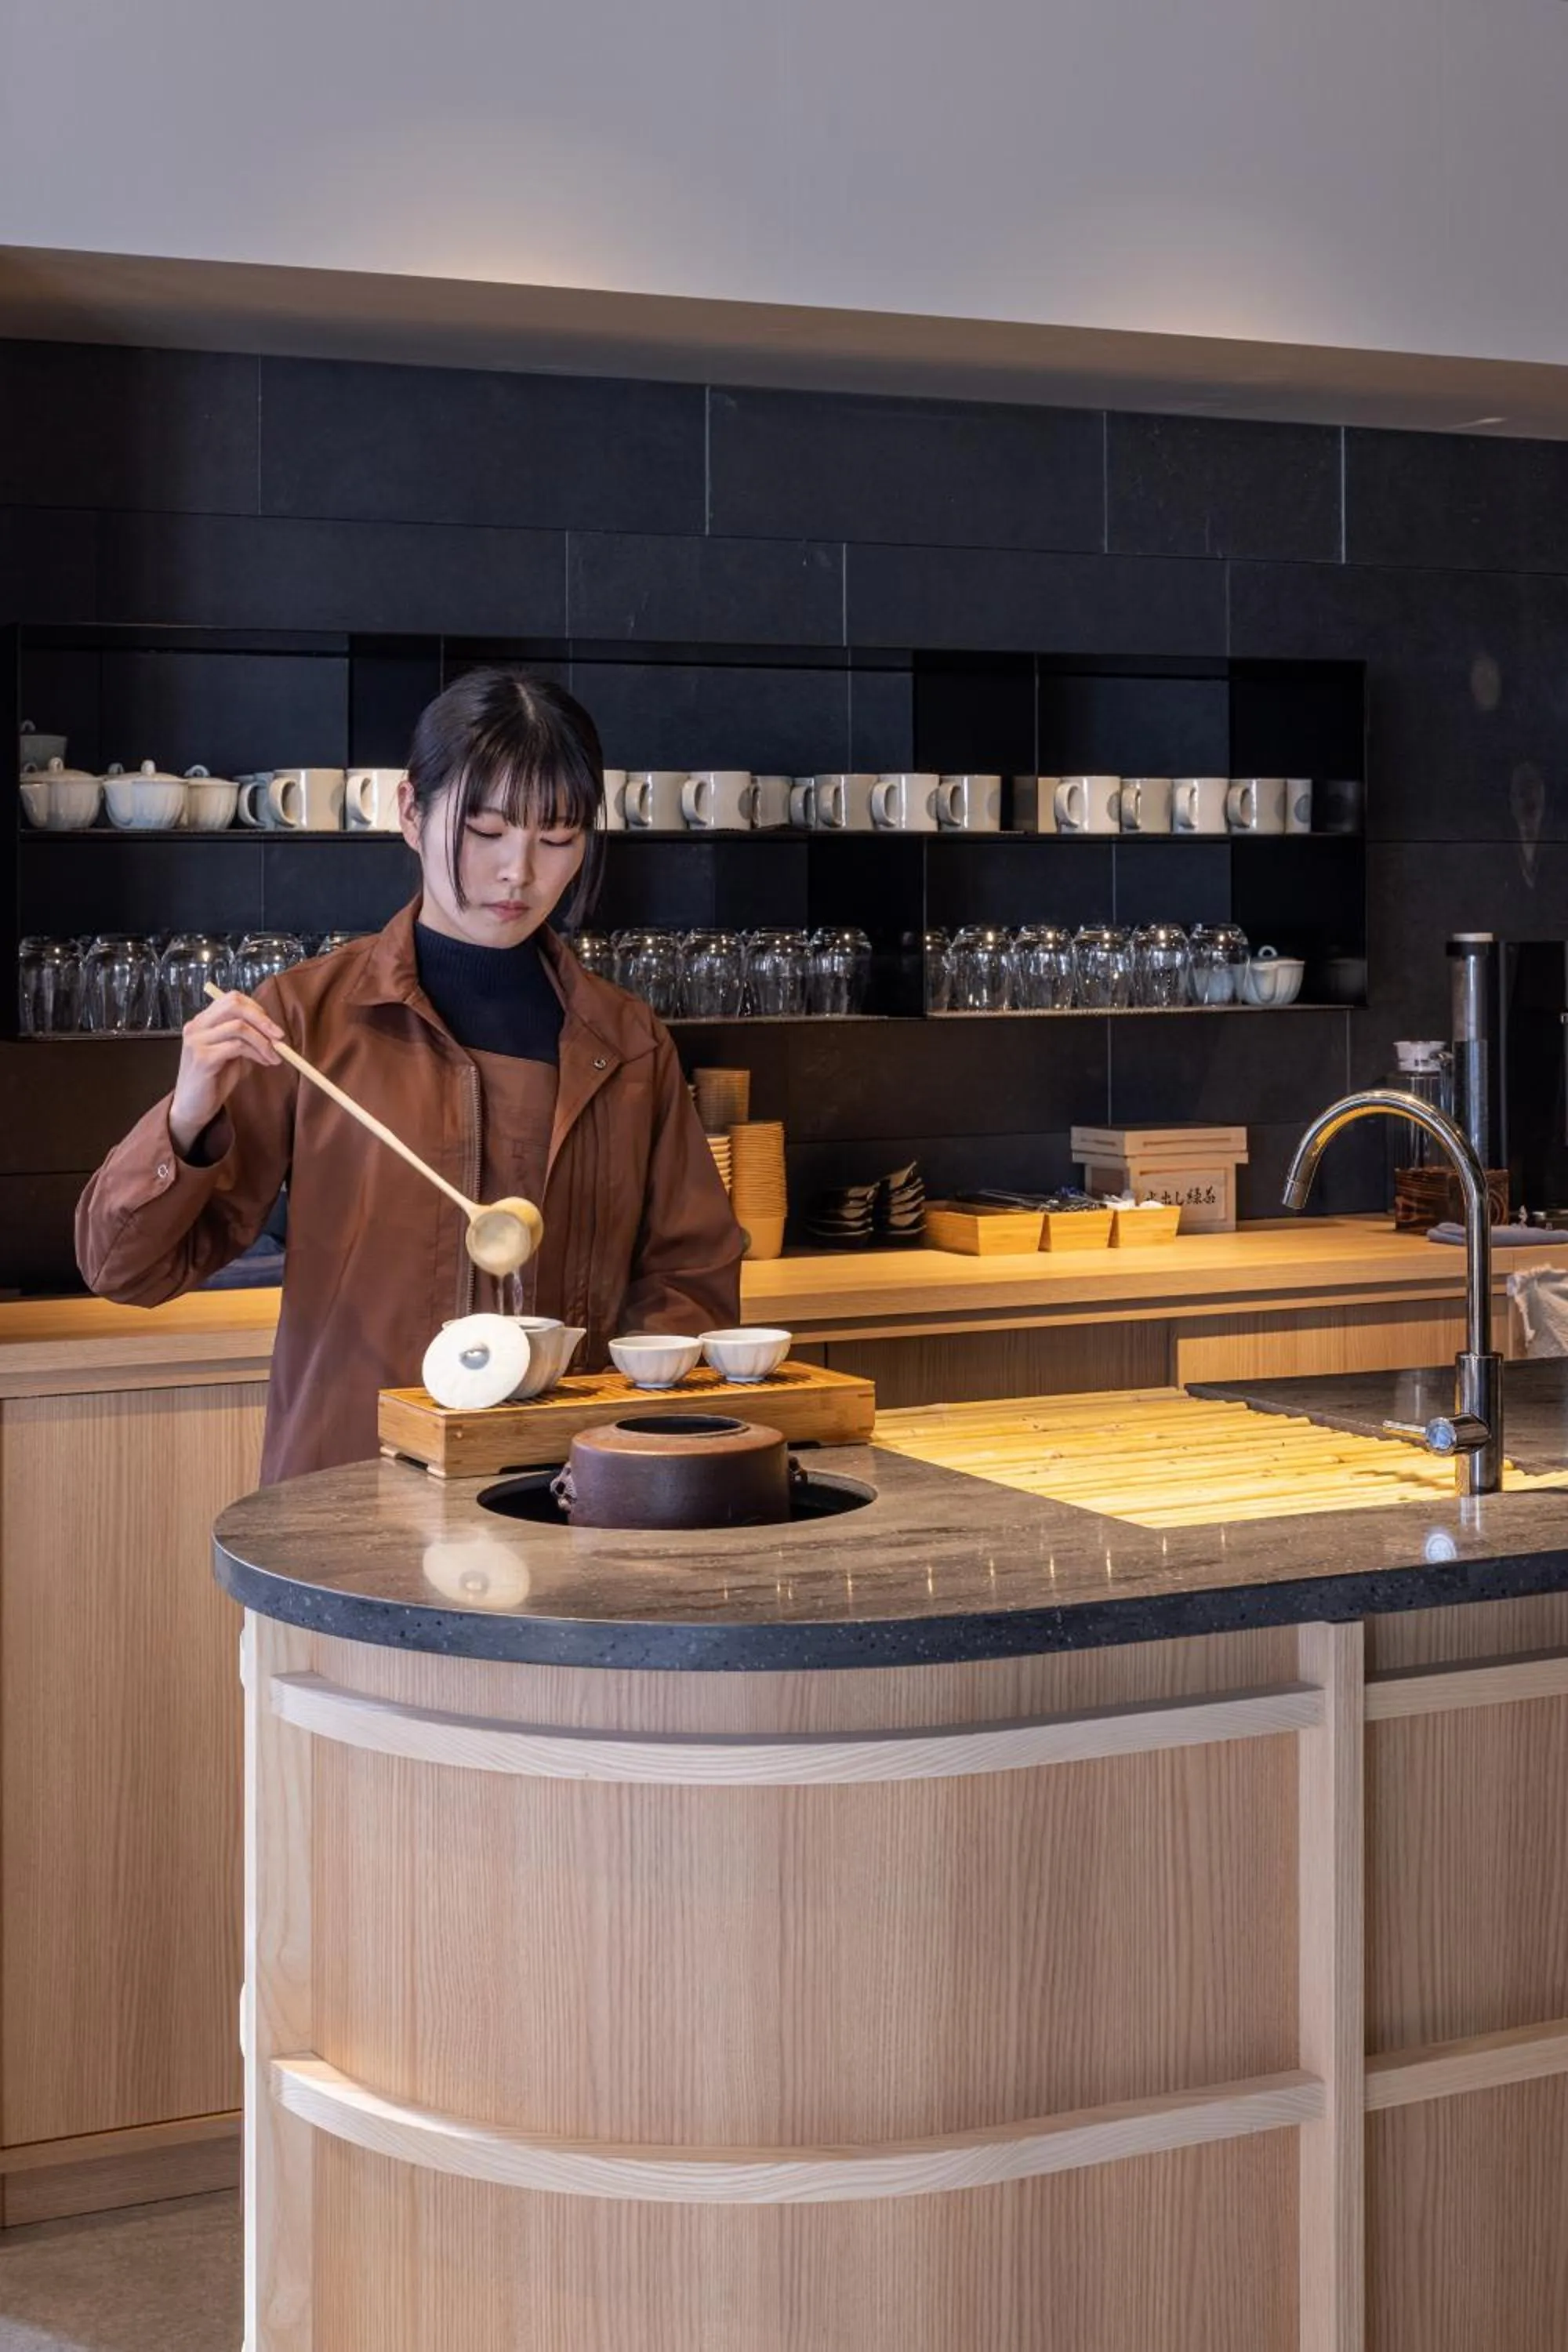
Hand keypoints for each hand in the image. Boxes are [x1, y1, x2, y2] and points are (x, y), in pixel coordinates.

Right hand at [168, 990, 284, 1157]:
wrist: (192, 1108)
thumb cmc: (213, 1081)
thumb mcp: (232, 1054)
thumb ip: (245, 1038)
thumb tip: (273, 1032)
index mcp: (202, 1021)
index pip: (232, 999)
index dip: (256, 1009)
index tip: (272, 1027)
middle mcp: (196, 1026)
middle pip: (234, 1004)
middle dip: (262, 1020)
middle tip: (279, 1037)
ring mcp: (197, 1041)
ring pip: (239, 1026)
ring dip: (263, 1041)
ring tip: (274, 1057)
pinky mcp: (202, 1058)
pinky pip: (237, 1046)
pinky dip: (256, 1052)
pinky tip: (263, 1062)